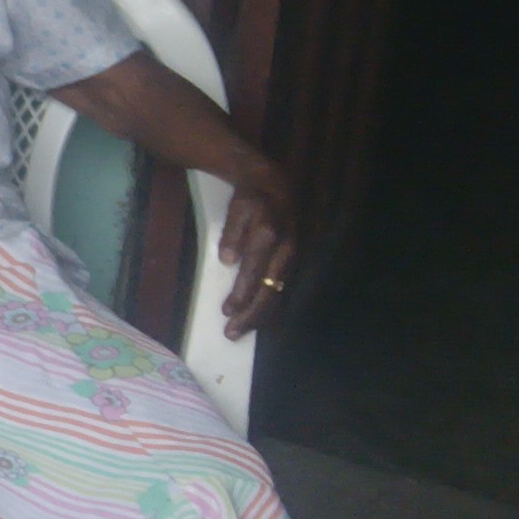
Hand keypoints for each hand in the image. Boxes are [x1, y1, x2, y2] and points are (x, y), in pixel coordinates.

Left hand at [216, 171, 295, 336]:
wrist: (276, 186)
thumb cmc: (252, 198)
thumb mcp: (238, 208)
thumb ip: (232, 233)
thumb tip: (228, 260)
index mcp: (269, 238)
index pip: (254, 273)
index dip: (241, 294)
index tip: (227, 312)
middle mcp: (284, 252)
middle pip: (268, 291)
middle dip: (251, 315)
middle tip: (231, 333)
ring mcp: (290, 259)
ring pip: (277, 294)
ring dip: (259, 315)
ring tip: (240, 331)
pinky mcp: (291, 262)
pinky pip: (280, 289)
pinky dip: (269, 306)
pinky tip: (258, 319)